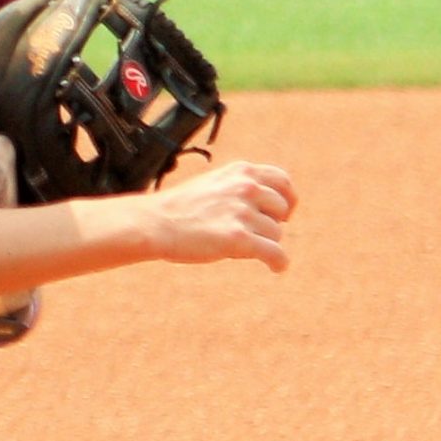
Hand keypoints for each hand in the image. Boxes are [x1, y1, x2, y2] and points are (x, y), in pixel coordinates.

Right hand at [142, 162, 297, 270]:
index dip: (286, 200)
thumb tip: (268, 207)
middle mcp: (246, 188)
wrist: (154, 223)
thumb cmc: (179, 209)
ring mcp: (242, 213)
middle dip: (273, 224)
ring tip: (241, 248)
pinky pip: (274, 253)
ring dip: (264, 244)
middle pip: (282, 210)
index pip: (282, 181)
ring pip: (275, 234)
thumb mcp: (213, 184)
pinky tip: (277, 268)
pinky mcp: (238, 239)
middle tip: (256, 235)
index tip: (283, 214)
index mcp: (241, 171)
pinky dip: (279, 262)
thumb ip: (240, 188)